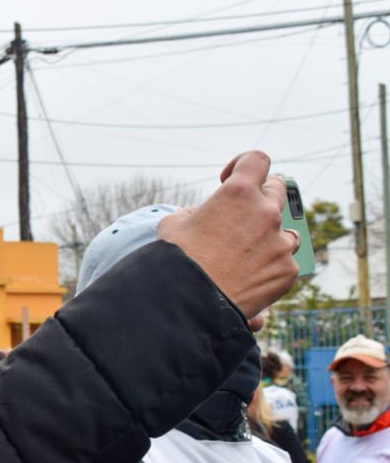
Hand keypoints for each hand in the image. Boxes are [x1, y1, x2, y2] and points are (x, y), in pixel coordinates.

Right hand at [156, 151, 297, 318]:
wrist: (190, 302)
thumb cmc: (177, 260)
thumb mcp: (174, 224)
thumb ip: (196, 212)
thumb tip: (202, 217)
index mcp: (238, 193)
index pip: (256, 160)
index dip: (243, 165)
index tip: (231, 179)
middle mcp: (265, 212)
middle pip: (277, 190)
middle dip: (260, 198)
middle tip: (243, 214)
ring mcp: (281, 242)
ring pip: (286, 230)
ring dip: (270, 235)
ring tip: (247, 252)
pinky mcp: (287, 270)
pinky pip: (284, 261)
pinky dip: (269, 267)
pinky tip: (248, 278)